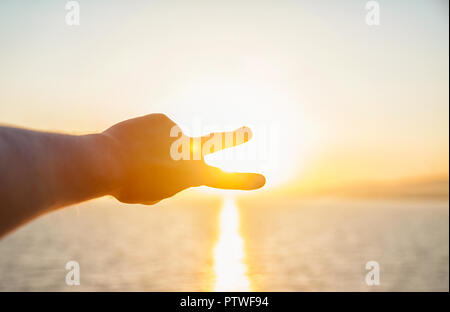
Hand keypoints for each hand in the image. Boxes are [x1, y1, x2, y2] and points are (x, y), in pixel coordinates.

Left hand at [102, 114, 264, 204]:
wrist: (107, 162)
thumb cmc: (128, 184)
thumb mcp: (152, 192)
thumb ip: (169, 178)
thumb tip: (170, 157)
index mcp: (190, 176)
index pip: (222, 179)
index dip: (242, 181)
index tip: (262, 180)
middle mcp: (190, 153)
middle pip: (215, 143)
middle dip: (233, 138)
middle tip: (248, 132)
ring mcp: (179, 134)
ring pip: (168, 143)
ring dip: (154, 149)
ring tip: (135, 156)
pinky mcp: (163, 119)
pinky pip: (155, 130)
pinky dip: (144, 136)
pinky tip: (131, 143)